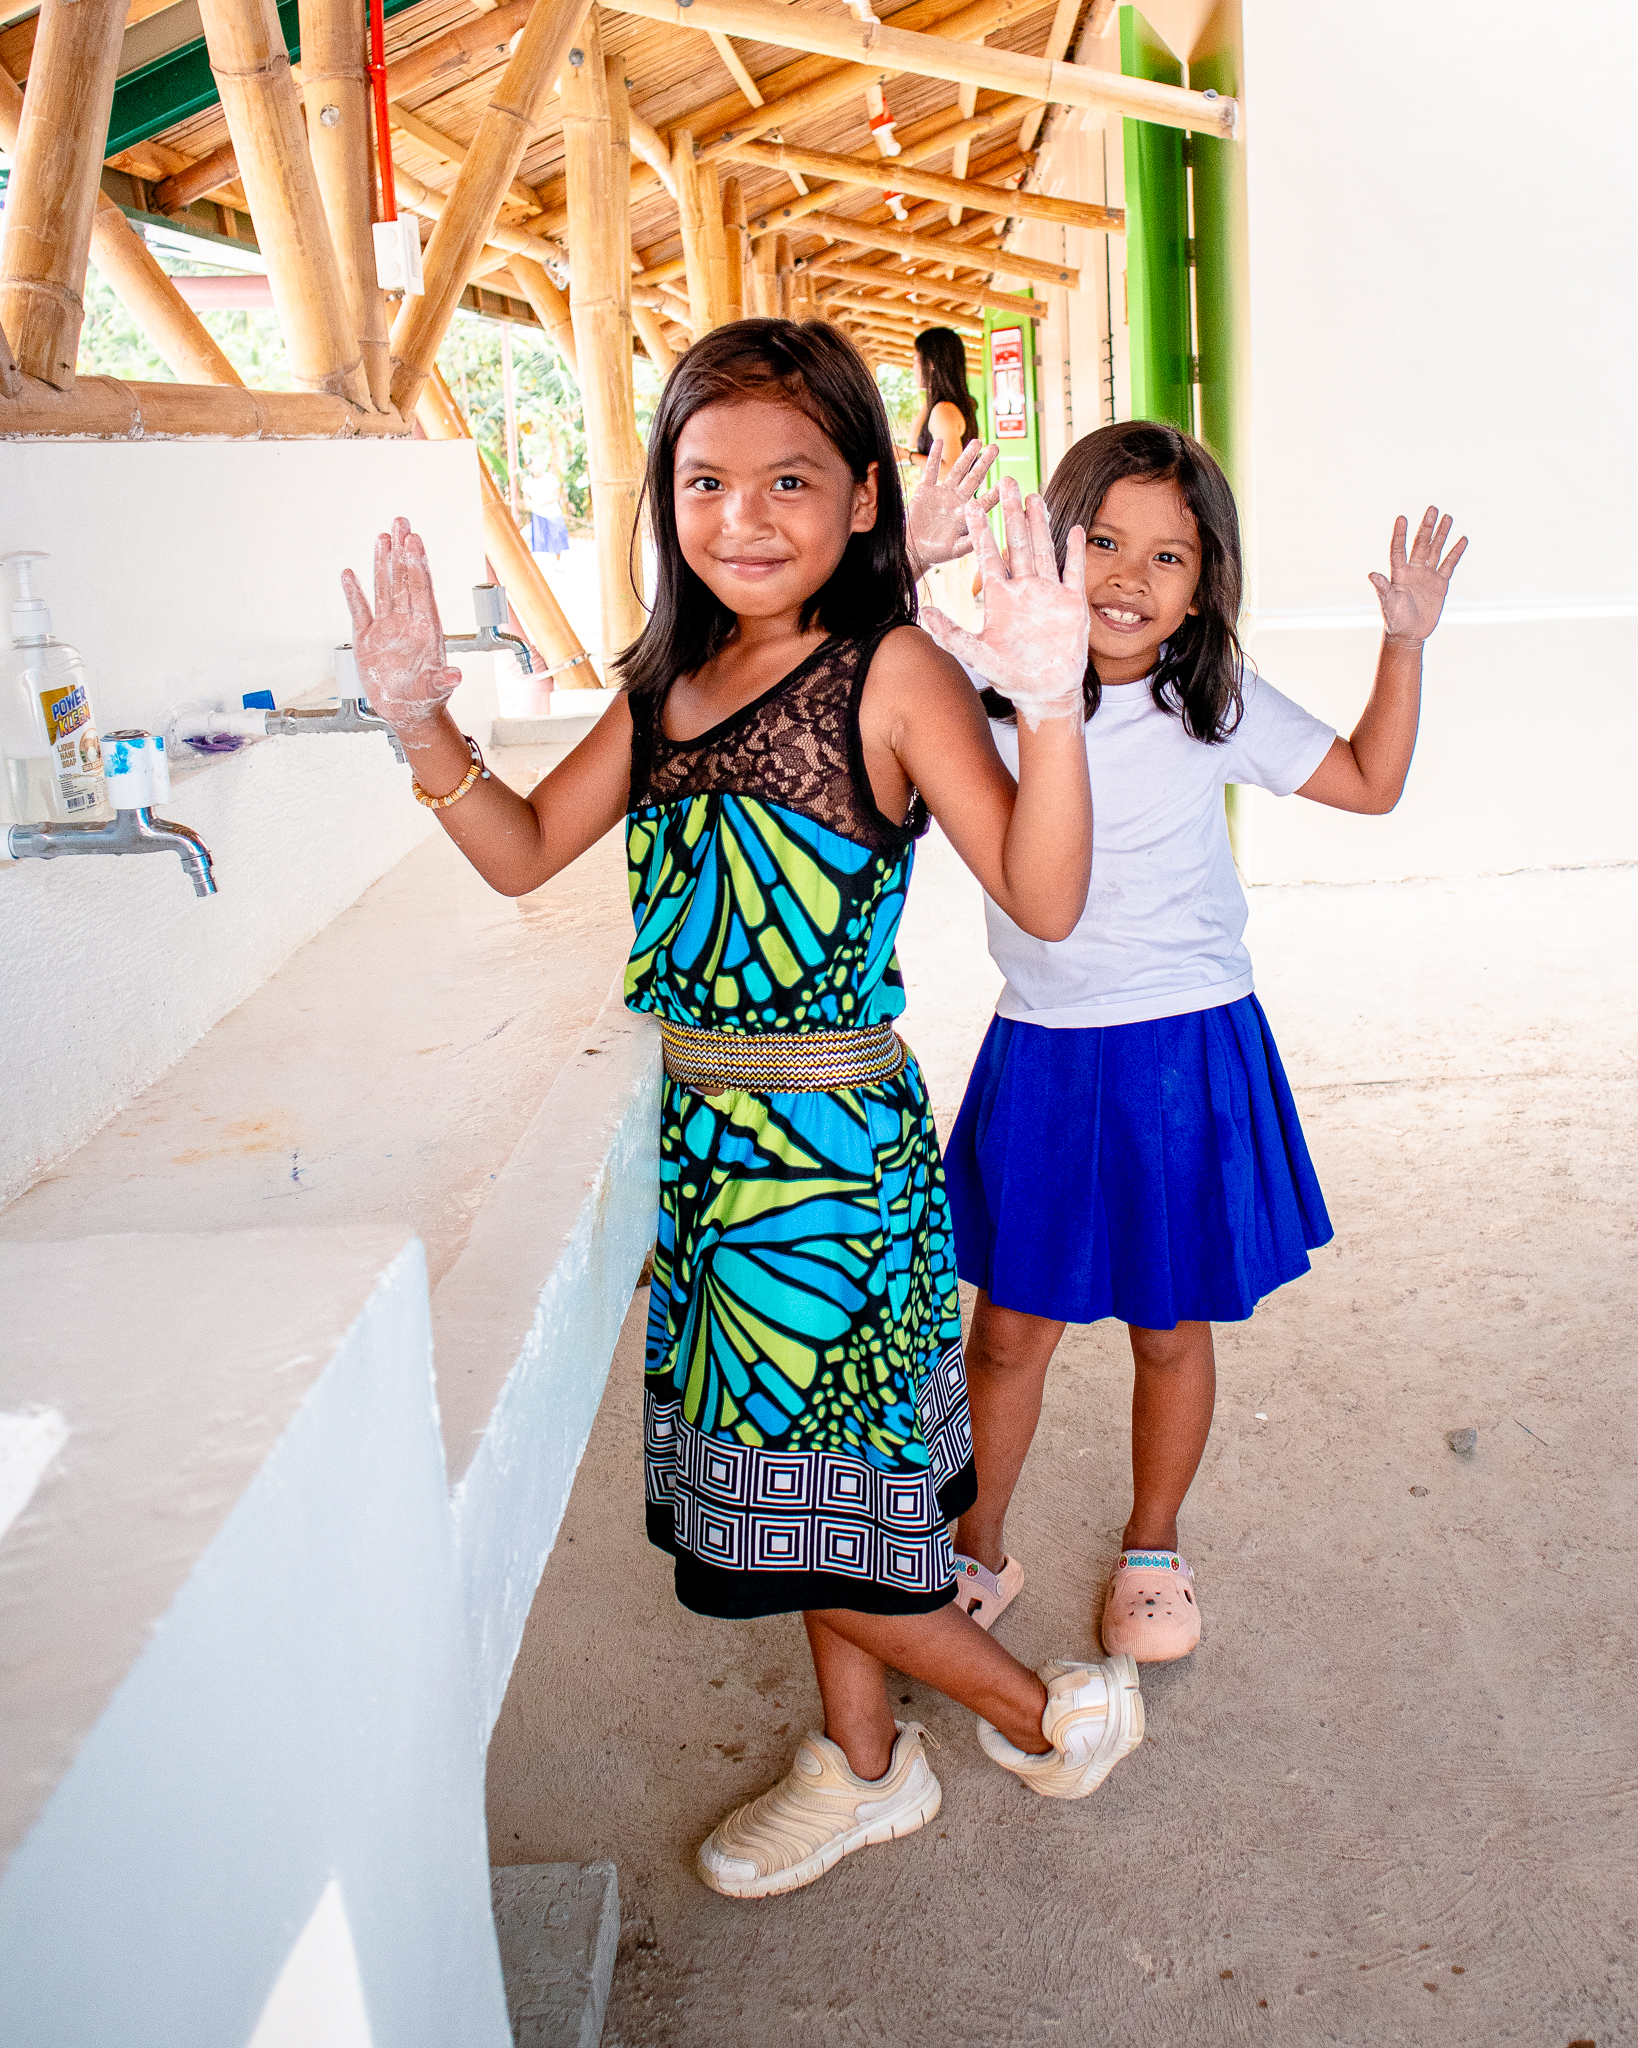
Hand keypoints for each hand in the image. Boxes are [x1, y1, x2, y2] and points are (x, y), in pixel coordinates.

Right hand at [341, 516, 461, 728]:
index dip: (417, 564)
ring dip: (382, 563)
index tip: (414, 539)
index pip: (420, 590)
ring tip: (383, 536)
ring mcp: (387, 628)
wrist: (407, 713)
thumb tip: (455, 675)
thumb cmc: (426, 700)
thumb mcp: (436, 690)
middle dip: (403, 551)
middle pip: (403, 580)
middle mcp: (407, 622)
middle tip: (401, 521)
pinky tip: (349, 573)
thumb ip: (443, 681)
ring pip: (384, 588)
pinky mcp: (367, 639)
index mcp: (426, 629)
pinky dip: (354, 593)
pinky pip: (359, 611)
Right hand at [906, 437, 1000, 572]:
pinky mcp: (925, 491)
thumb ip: (970, 542)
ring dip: (966, 456)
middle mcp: (958, 501)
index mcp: (967, 514)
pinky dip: (933, 457)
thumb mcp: (954, 550)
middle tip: (995, 447)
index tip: (1008, 481)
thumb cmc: (936, 553)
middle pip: (974, 478)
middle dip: (984, 463)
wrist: (913, 550)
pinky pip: (930, 471)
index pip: (985, 500)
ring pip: (956, 471)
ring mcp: (943, 494)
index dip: (996, 491)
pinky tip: (939, 442)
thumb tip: (988, 532)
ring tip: (977, 442)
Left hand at [920, 477, 1087, 730]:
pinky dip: (1075, 551)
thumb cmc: (1009, 674)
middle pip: (1018, 542)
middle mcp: (1023, 589)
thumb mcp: (976, 654)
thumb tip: (923, 616)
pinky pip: (1073, 572)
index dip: (980, 530)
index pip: (988, 555)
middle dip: (1011, 512)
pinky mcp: (1071, 603)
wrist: (1043, 691)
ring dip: (1040, 523)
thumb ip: (950, 634)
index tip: (971, 504)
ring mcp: (1048, 594)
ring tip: (1034, 495)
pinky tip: (1075, 529)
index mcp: (1000, 596)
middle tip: (1007, 479)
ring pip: (1044, 549)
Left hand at [1369, 507, 1467, 643]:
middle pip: (1421, 544)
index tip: (1401, 518)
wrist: (1409, 634)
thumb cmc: (1395, 619)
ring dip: (1441, 534)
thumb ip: (1383, 588)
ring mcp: (1427, 575)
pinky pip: (1449, 564)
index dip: (1400, 534)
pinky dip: (1455, 552)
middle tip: (1432, 509)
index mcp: (1399, 573)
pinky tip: (1462, 539)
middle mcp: (1413, 570)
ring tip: (1447, 517)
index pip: (1398, 549)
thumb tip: (1371, 574)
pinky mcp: (1440, 583)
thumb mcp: (1388, 603)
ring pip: (1435, 550)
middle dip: (1426, 527)